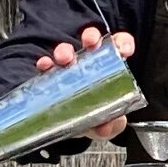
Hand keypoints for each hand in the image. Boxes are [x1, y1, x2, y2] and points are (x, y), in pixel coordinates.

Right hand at [34, 24, 137, 140]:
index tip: (122, 48)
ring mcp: (69, 68)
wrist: (74, 129)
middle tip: (89, 43)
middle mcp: (90, 63)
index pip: (120, 47)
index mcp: (111, 69)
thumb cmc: (95, 121)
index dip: (122, 43)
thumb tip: (105, 127)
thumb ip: (111, 126)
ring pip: (68, 51)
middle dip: (90, 37)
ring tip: (64, 58)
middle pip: (92, 41)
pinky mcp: (51, 75)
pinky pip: (47, 65)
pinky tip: (45, 65)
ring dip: (65, 50)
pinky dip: (45, 63)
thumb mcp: (107, 126)